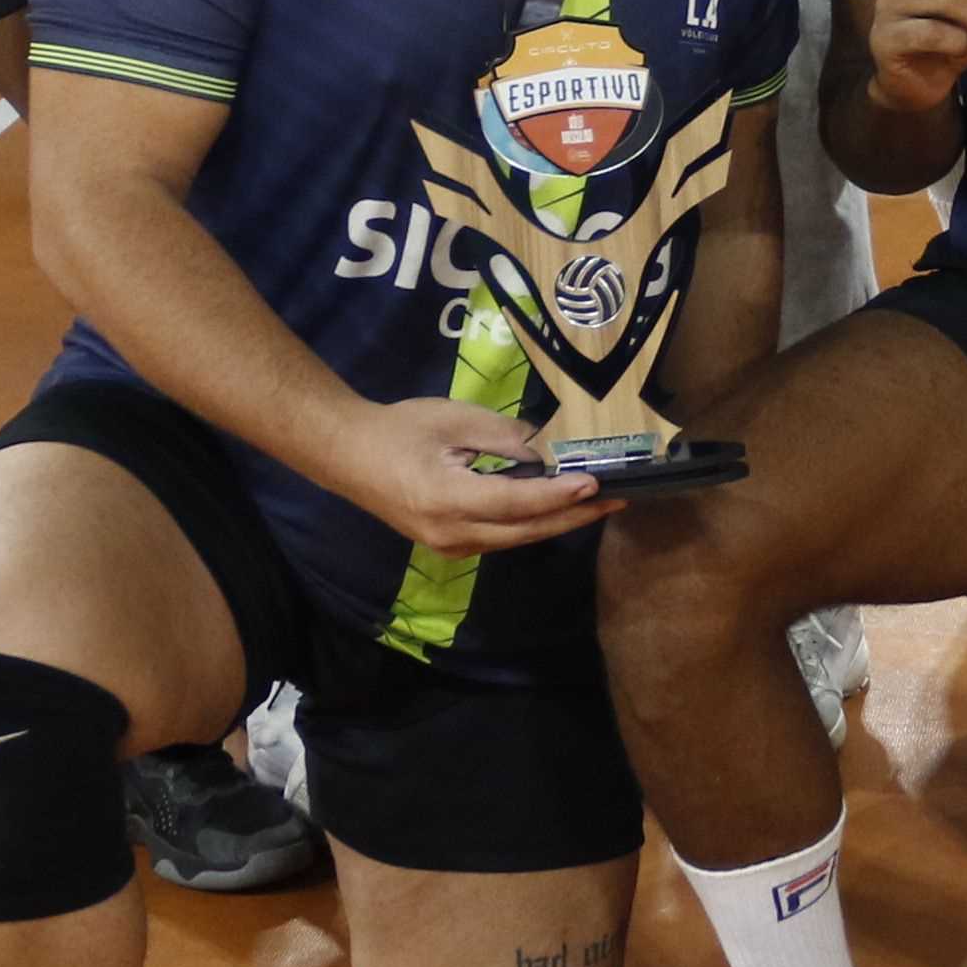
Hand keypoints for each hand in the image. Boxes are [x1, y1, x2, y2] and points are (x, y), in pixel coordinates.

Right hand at [308, 388, 602, 553]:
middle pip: (525, 530)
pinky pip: (502, 538)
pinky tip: (559, 508)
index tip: (597, 483)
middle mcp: (451, 534)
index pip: (516, 502)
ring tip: (599, 503)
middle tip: (618, 498)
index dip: (559, 495)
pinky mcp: (450, 546)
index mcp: (447, 500)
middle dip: (574, 515)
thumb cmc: (400, 429)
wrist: (348, 454)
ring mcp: (449, 546)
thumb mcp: (456, 420)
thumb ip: (506, 437)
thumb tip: (552, 450)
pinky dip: (533, 523)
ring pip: (517, 538)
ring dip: (558, 522)